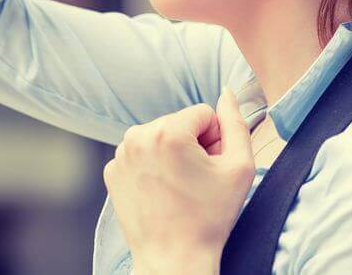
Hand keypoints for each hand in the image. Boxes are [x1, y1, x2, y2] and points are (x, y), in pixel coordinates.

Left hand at [103, 87, 255, 274]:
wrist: (174, 260)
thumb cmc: (209, 218)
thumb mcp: (239, 168)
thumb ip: (237, 123)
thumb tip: (228, 93)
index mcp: (166, 131)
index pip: (203, 113)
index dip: (216, 139)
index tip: (212, 166)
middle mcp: (136, 137)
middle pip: (179, 123)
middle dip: (193, 145)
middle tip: (198, 180)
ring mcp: (120, 155)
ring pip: (160, 137)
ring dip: (173, 154)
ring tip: (180, 187)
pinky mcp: (112, 171)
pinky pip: (141, 154)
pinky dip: (153, 167)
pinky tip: (162, 192)